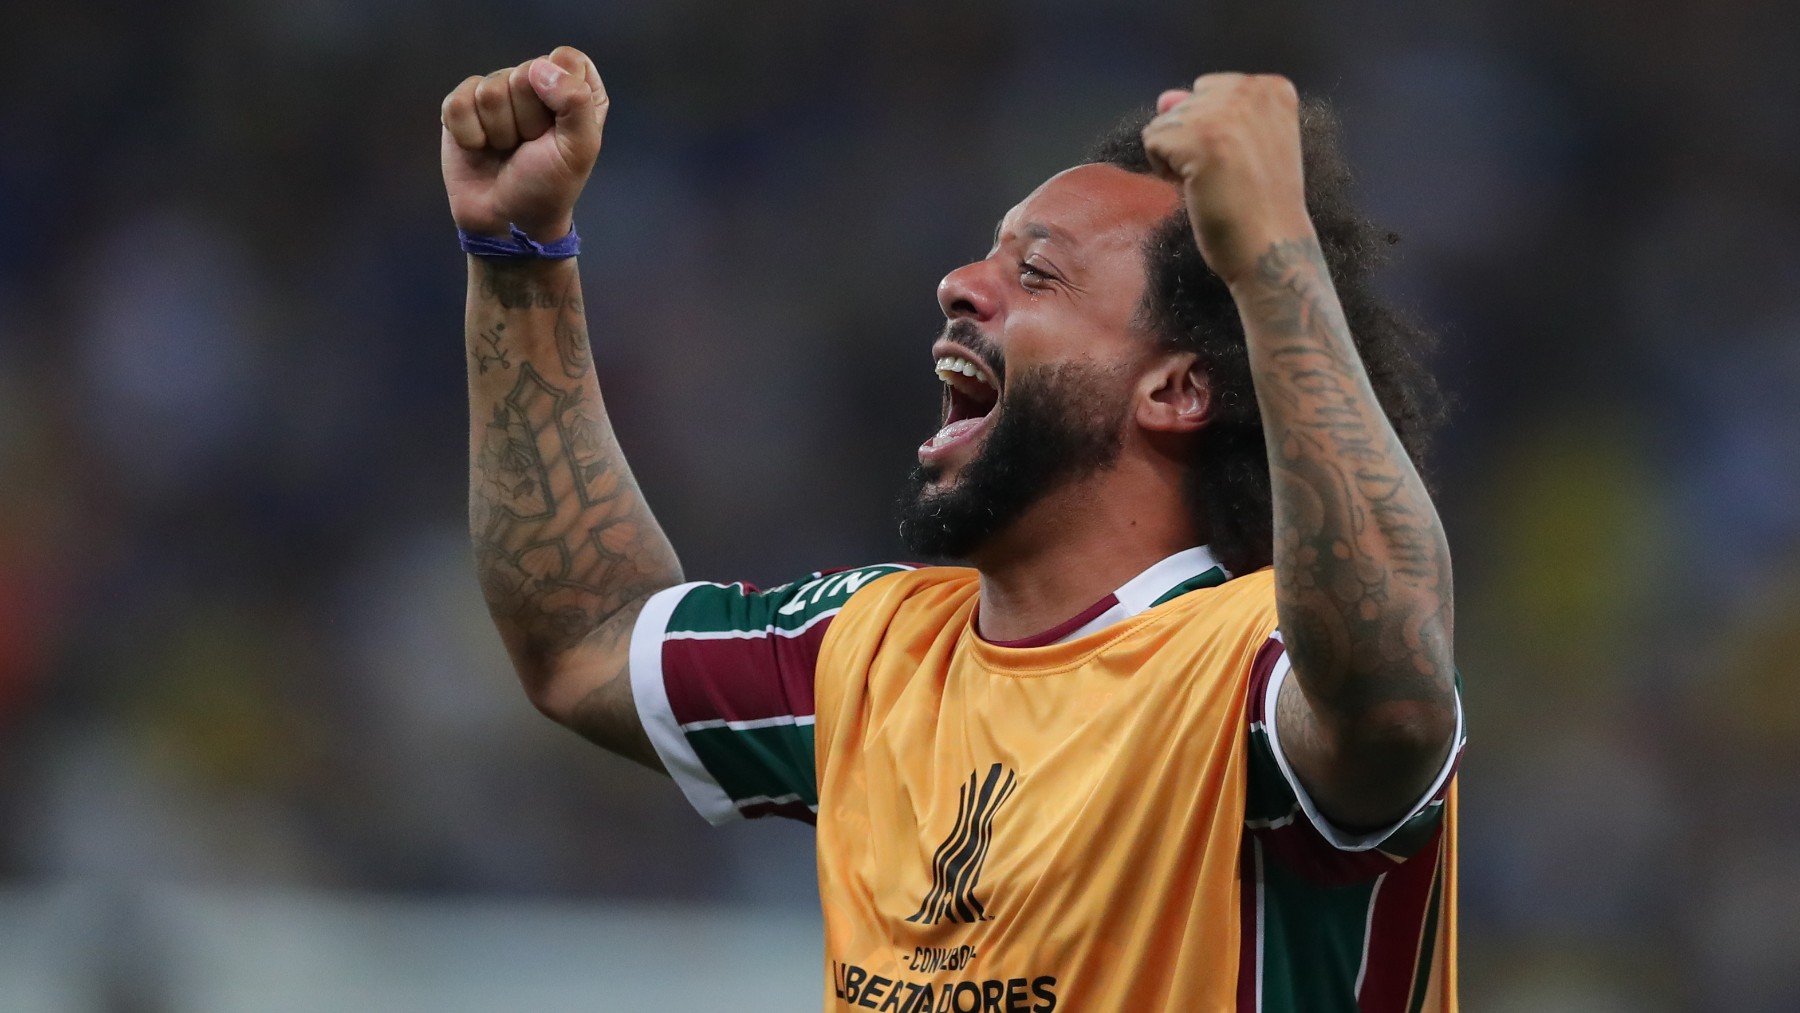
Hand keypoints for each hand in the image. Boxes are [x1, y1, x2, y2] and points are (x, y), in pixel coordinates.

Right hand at [440, 46, 608, 240]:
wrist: (506, 219)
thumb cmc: (548, 185)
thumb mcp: (579, 149)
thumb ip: (576, 102)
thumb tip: (538, 67)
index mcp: (573, 88)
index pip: (567, 59)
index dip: (561, 93)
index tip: (560, 128)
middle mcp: (535, 83)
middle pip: (525, 73)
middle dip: (528, 120)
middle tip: (530, 146)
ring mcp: (496, 91)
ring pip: (491, 91)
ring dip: (500, 131)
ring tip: (506, 149)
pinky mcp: (462, 105)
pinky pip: (458, 104)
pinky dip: (470, 135)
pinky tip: (480, 148)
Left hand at [1141, 73, 1312, 286]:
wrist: (1271, 248)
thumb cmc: (1259, 203)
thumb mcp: (1244, 144)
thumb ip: (1206, 112)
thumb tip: (1165, 98)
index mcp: (1273, 89)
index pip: (1209, 91)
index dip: (1212, 132)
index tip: (1240, 161)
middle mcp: (1251, 90)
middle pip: (1186, 104)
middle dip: (1192, 141)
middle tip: (1226, 175)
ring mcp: (1224, 112)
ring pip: (1166, 122)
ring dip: (1179, 157)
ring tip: (1214, 183)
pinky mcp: (1197, 137)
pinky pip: (1151, 139)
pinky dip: (1165, 170)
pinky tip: (1197, 188)